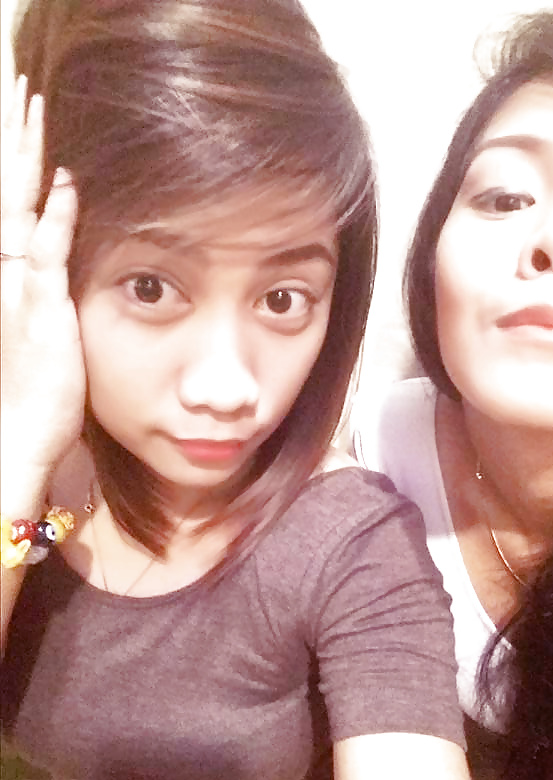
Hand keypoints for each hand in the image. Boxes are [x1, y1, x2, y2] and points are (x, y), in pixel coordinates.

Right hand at [1, 76, 84, 489]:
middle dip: (11, 135)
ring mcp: (16, 285)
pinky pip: (46, 252)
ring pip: (17, 205)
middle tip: (18, 84)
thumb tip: (63, 257)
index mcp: (4, 273)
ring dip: (26, 155)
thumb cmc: (31, 392)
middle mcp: (2, 270)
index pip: (7, 199)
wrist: (14, 438)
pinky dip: (54, 215)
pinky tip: (64, 180)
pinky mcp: (38, 308)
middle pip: (4, 188)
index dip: (14, 154)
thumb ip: (46, 287)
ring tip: (30, 104)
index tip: (24, 110)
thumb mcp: (38, 330)